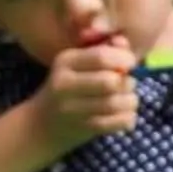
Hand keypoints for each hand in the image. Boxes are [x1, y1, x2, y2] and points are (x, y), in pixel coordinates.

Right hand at [36, 35, 137, 151]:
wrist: (41, 124)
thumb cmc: (69, 86)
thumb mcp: (79, 63)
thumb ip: (105, 49)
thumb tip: (124, 43)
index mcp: (66, 61)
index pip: (101, 57)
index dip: (124, 59)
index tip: (130, 64)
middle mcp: (64, 84)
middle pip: (110, 82)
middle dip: (127, 82)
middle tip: (126, 85)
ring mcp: (72, 109)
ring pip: (116, 103)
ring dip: (130, 101)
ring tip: (127, 100)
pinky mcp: (82, 128)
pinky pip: (118, 122)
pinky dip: (128, 118)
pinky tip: (124, 115)